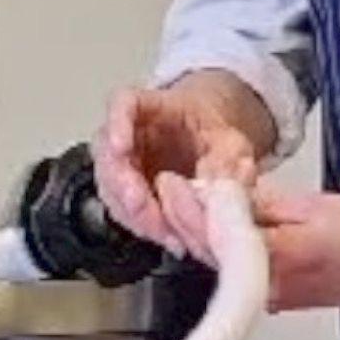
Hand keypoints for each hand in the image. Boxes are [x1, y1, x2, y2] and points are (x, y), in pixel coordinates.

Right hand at [92, 81, 257, 261]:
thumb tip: (222, 189)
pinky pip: (123, 210)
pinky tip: (169, 237)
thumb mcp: (231, 140)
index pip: (123, 103)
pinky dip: (143, 226)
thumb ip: (229, 160)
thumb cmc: (212, 132)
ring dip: (134, 214)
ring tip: (167, 232)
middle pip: (109, 153)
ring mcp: (121, 162)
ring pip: (110, 187)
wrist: (207, 142)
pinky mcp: (124, 191)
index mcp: (151, 105)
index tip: (121, 146)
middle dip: (124, 186)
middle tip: (143, 206)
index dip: (117, 122)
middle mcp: (127, 132)